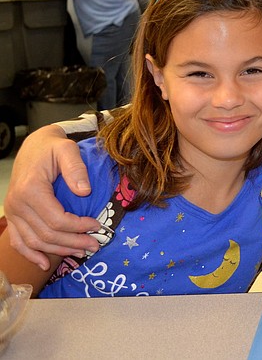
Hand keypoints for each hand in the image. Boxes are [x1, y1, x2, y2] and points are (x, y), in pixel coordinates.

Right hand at [4, 126, 99, 269]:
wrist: (33, 147)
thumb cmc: (53, 148)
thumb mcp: (67, 149)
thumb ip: (76, 168)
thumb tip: (84, 191)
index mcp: (31, 189)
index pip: (56, 219)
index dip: (78, 227)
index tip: (98, 226)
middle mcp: (17, 204)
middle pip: (47, 234)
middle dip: (73, 242)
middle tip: (95, 245)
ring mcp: (13, 212)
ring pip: (34, 242)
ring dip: (58, 251)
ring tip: (81, 252)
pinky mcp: (13, 217)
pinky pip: (18, 241)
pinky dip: (30, 254)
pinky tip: (44, 264)